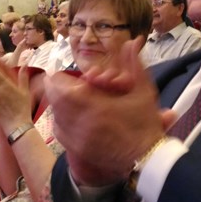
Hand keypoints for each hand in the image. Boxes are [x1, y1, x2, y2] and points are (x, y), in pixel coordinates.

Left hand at [45, 38, 166, 186]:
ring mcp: (77, 138)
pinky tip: (70, 118)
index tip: (60, 74)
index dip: (58, 77)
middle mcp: (81, 122)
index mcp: (95, 105)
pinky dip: (61, 122)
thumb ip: (133, 64)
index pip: (60, 87)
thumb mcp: (142, 91)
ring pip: (54, 115)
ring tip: (66, 99)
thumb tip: (131, 42)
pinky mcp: (77, 149)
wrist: (147, 159)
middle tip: (61, 83)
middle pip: (53, 99)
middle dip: (56, 88)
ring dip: (58, 104)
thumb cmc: (145, 124)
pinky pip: (59, 131)